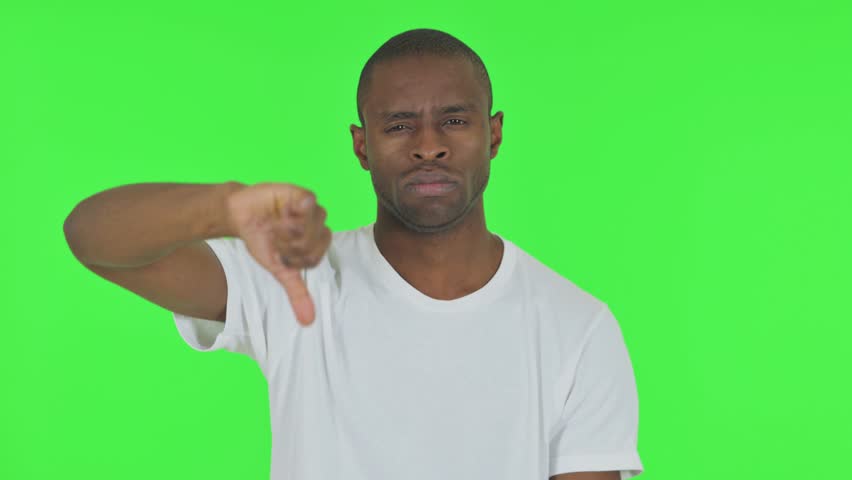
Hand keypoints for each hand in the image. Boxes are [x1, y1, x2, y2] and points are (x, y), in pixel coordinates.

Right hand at [225, 182, 330, 325]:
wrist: (239, 214)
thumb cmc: (262, 240)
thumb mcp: (280, 270)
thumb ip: (296, 292)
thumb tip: (308, 322)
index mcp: (317, 243)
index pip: (315, 259)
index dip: (294, 259)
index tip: (279, 253)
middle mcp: (317, 226)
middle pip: (314, 243)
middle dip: (289, 245)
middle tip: (275, 237)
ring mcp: (311, 209)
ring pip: (311, 226)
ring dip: (288, 230)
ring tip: (275, 223)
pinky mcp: (302, 194)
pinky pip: (308, 205)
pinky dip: (293, 212)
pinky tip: (281, 212)